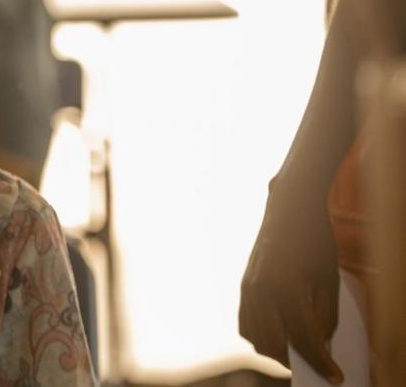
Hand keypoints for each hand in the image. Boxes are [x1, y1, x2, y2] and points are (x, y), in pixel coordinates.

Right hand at [239, 183, 342, 383]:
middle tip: (312, 372)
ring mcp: (248, 288)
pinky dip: (259, 336)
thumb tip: (321, 346)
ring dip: (274, 352)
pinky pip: (246, 321)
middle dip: (294, 364)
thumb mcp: (328, 280)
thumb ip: (325, 316)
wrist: (289, 209)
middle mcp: (261, 291)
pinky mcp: (244, 285)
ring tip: (294, 358)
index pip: (304, 338)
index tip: (335, 376)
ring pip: (254, 336)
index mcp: (287, 289)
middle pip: (273, 344)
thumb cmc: (314, 241)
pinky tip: (276, 339)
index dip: (321, 361)